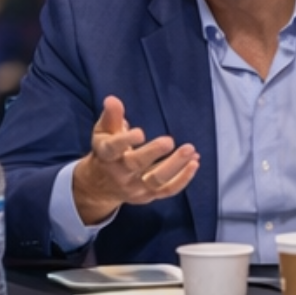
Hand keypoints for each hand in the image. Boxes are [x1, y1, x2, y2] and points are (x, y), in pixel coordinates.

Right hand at [73, 95, 199, 223]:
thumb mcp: (103, 133)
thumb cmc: (106, 153)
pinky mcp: (149, 195)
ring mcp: (135, 187)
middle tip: (169, 141)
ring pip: (156, 180)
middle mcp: (120, 174)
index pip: (113, 149)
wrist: (101, 186)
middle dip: (153, 153)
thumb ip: (111, 116)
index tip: (140, 133)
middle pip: (136, 164)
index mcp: (106, 156)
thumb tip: (112, 99)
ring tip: (190, 150)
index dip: (125, 140)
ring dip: (175, 165)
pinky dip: (183, 178)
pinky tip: (194, 163)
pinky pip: (168, 190)